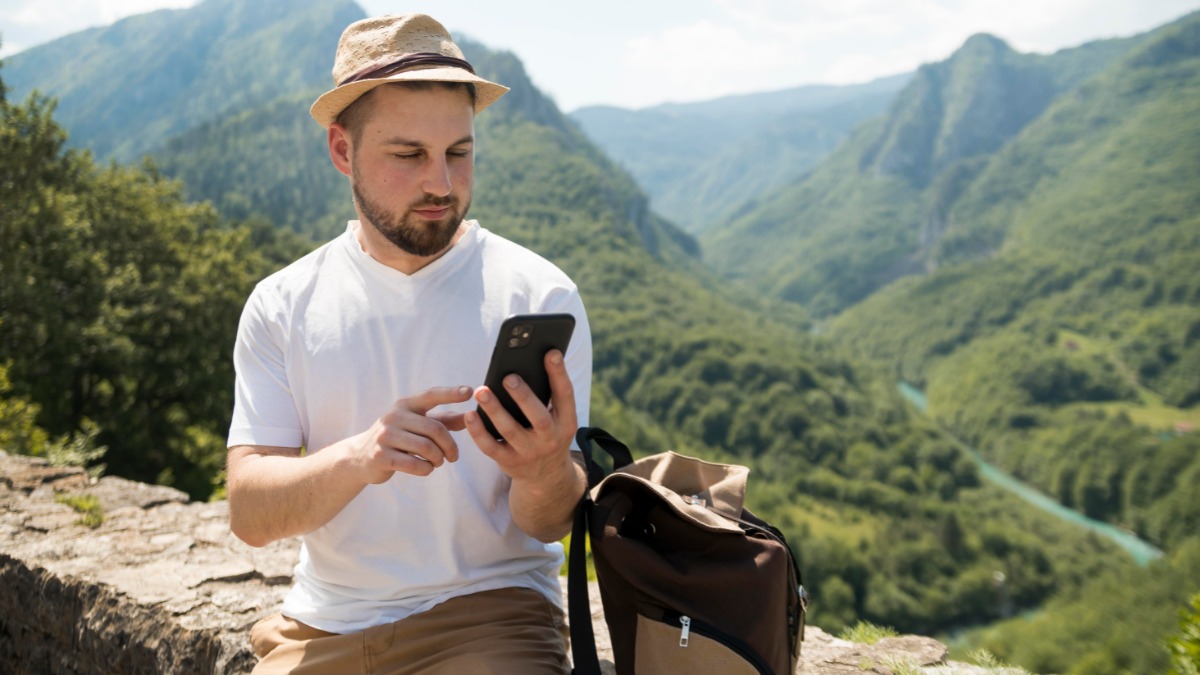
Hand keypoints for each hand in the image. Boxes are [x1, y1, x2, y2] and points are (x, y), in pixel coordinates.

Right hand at [351, 386, 471, 482]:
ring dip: (439, 459)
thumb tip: (469, 417)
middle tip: (453, 456)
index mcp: (405, 405)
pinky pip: (415, 464)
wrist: (360, 457)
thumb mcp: (417, 424)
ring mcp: (385, 436)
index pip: (431, 395)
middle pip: (435, 429)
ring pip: (427, 448)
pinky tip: (426, 469)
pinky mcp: (381, 456)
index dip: (450, 393)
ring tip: (438, 462)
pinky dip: (427, 469)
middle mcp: (394, 416)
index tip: (470, 391)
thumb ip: (443, 420)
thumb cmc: (398, 438)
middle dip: (449, 446)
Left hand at [465, 350, 577, 483]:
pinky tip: (469, 415)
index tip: (551, 352)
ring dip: (494, 410)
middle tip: (508, 377)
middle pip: (538, 418)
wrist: (546, 476)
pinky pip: (490, 447)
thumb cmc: (548, 433)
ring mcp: (529, 453)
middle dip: (523, 396)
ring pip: (510, 431)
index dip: (559, 374)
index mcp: (566, 422)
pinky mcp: (508, 462)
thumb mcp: (558, 418)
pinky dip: (478, 432)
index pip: (565, 395)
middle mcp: (550, 439)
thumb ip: (548, 395)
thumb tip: (529, 362)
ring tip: (481, 391)